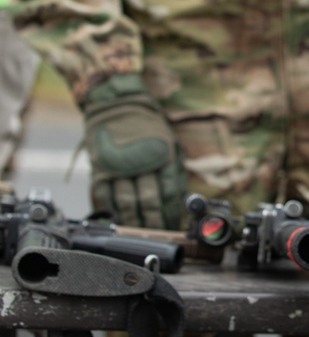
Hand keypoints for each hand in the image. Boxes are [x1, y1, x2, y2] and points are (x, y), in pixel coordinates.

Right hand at [83, 73, 186, 228]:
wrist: (116, 102)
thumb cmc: (147, 125)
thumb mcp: (169, 141)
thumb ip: (173, 168)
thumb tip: (179, 198)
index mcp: (163, 155)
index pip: (170, 192)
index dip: (172, 212)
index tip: (174, 225)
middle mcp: (142, 162)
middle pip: (149, 200)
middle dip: (154, 222)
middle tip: (157, 234)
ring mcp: (119, 166)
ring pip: (127, 202)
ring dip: (134, 221)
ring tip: (139, 232)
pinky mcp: (100, 168)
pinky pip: (105, 196)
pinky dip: (111, 211)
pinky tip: (118, 220)